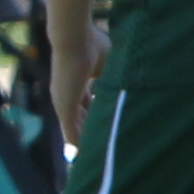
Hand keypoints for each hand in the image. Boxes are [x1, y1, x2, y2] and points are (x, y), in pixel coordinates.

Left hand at [48, 24, 102, 144]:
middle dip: (92, 131)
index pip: (86, 104)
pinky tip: (89, 155)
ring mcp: (64, 101)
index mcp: (77, 82)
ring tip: (100, 155)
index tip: (109, 125)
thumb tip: (131, 81)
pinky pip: (72, 131)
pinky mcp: (63, 106)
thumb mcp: (107, 64)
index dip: (97, 115)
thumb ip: (114, 77)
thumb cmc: (92, 44)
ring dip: (87, 141)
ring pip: (75, 128)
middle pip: (80, 118)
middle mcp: (67, 94)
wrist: (75, 38)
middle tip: (105, 145)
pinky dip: (80, 143)